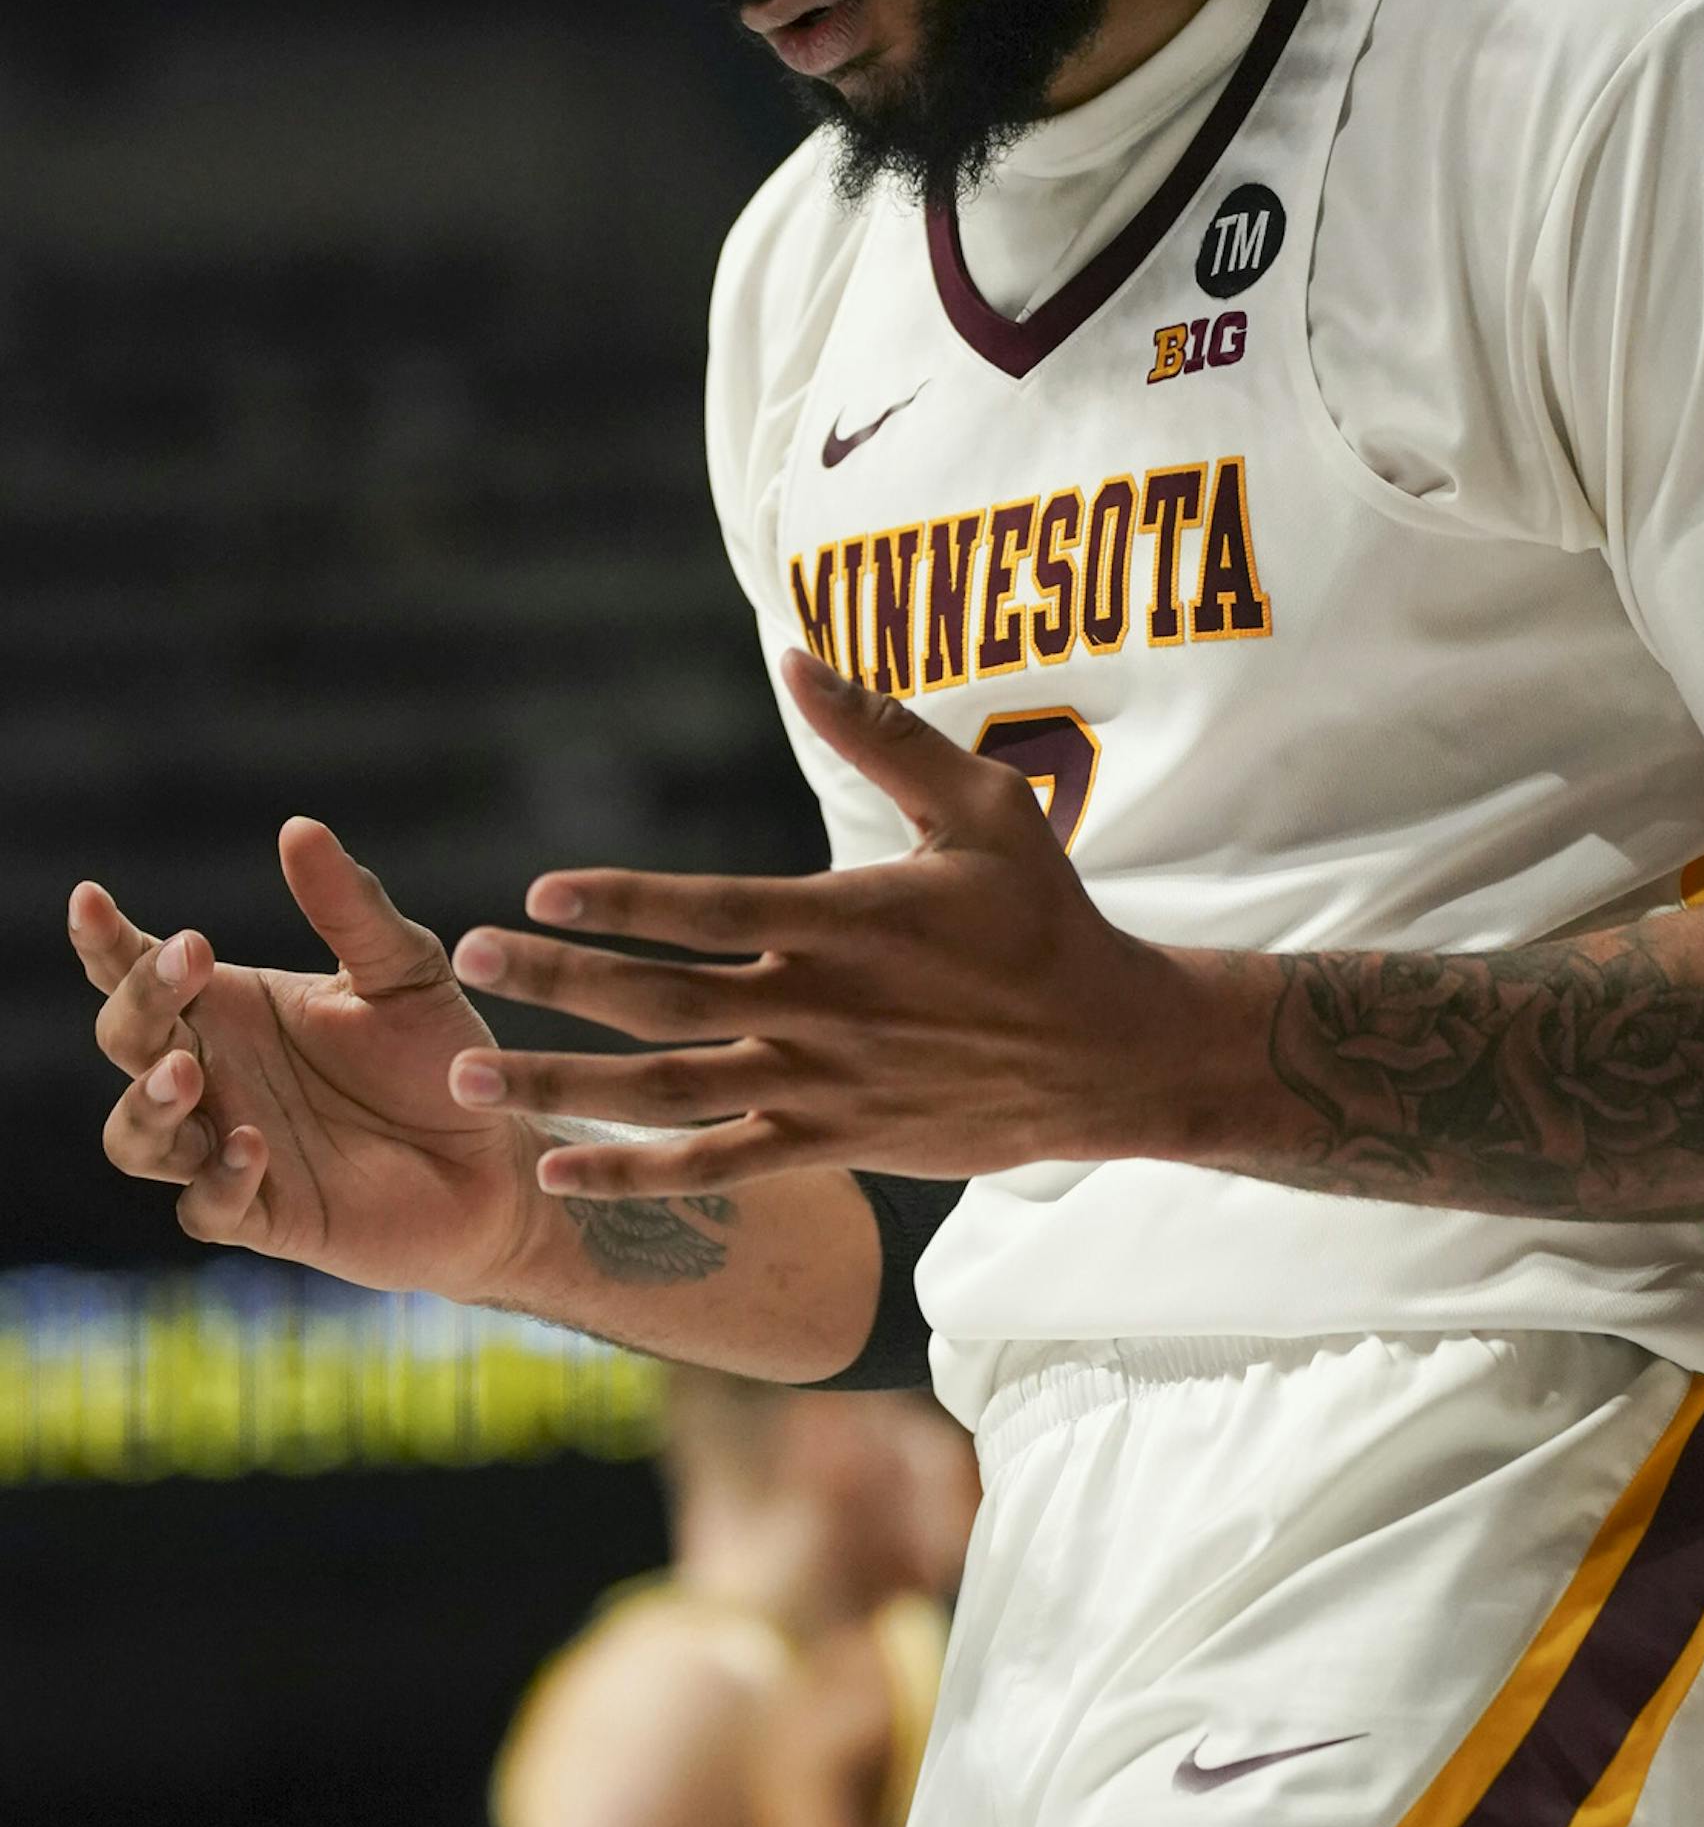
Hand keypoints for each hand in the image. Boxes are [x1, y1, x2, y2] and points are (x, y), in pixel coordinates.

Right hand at [75, 817, 535, 1295]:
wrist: (494, 1148)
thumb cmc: (435, 1053)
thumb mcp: (404, 969)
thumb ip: (351, 908)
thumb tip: (299, 826)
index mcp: (232, 1008)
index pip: (140, 971)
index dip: (105, 940)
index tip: (91, 898)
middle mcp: (215, 1076)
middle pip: (127, 1040)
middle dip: (140, 1001)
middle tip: (191, 961)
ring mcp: (228, 1146)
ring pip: (136, 1138)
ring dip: (147, 1104)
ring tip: (187, 1071)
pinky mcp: (265, 1214)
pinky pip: (207, 1207)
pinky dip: (218, 1180)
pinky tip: (254, 1144)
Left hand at [447, 650, 1218, 1197]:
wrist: (1107, 1053)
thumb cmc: (1043, 918)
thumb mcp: (981, 809)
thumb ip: (882, 736)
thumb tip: (797, 655)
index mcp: (846, 922)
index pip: (711, 910)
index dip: (622, 902)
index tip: (541, 887)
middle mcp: (818, 1009)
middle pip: (663, 997)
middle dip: (559, 979)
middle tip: (473, 956)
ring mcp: (821, 1085)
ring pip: (669, 1090)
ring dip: (566, 1083)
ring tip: (473, 1074)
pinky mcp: (834, 1142)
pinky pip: (718, 1166)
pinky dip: (637, 1172)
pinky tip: (561, 1168)